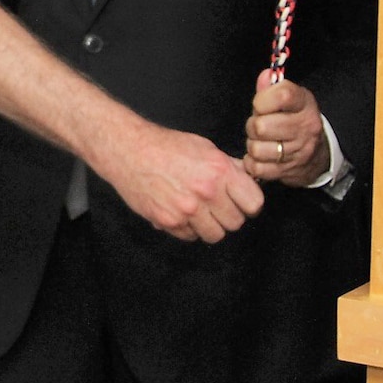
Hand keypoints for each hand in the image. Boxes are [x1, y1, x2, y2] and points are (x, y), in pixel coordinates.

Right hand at [105, 121, 263, 242]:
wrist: (128, 150)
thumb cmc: (164, 145)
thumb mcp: (203, 147)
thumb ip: (227, 165)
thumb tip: (247, 178)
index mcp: (219, 171)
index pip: (254, 203)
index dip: (248, 202)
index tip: (240, 200)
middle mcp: (206, 192)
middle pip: (236, 223)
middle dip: (227, 214)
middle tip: (214, 204)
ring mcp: (187, 210)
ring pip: (215, 235)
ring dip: (208, 225)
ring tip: (197, 210)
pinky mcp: (169, 221)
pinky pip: (190, 236)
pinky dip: (187, 228)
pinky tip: (178, 210)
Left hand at [243, 71, 330, 186]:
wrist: (318, 154)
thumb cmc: (295, 120)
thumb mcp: (289, 99)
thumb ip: (272, 87)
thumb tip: (265, 76)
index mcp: (305, 105)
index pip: (282, 96)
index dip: (262, 99)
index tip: (260, 104)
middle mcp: (305, 129)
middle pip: (262, 126)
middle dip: (253, 125)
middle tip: (259, 125)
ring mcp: (298, 152)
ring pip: (257, 148)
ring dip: (253, 145)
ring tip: (261, 141)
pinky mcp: (288, 172)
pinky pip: (256, 167)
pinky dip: (253, 162)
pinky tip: (261, 156)